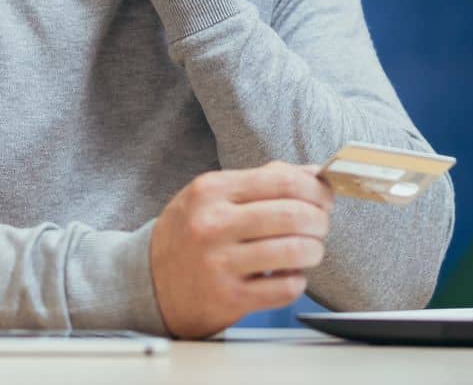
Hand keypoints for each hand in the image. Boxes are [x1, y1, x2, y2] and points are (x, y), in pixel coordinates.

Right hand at [148, 161, 333, 338]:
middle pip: (293, 215)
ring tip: (310, 251)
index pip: (283, 181)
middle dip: (320, 221)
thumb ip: (263, 180)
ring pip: (294, 251)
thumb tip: (315, 173)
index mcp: (212, 190)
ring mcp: (218, 263)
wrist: (147, 282)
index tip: (325, 198)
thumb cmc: (189, 233)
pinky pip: (284, 288)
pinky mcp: (227, 298)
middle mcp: (213, 224)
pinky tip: (289, 276)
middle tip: (321, 226)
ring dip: (314, 251)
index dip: (316, 190)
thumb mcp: (214, 195)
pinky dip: (297, 282)